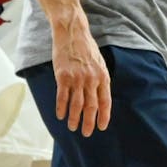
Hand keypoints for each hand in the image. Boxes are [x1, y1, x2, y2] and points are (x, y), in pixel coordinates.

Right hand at [51, 10, 110, 136]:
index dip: (103, 116)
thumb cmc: (85, 47)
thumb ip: (99, 79)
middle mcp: (91, 79)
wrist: (72, 32)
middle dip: (89, 122)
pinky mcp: (63, 76)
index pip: (105, 102)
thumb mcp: (99, 62)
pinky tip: (60, 115)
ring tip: (72, 127)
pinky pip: (62, 97)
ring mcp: (77, 78)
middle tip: (86, 133)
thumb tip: (99, 97)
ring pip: (76, 105)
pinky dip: (61, 108)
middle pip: (91, 107)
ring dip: (74, 118)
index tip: (101, 127)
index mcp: (103, 76)